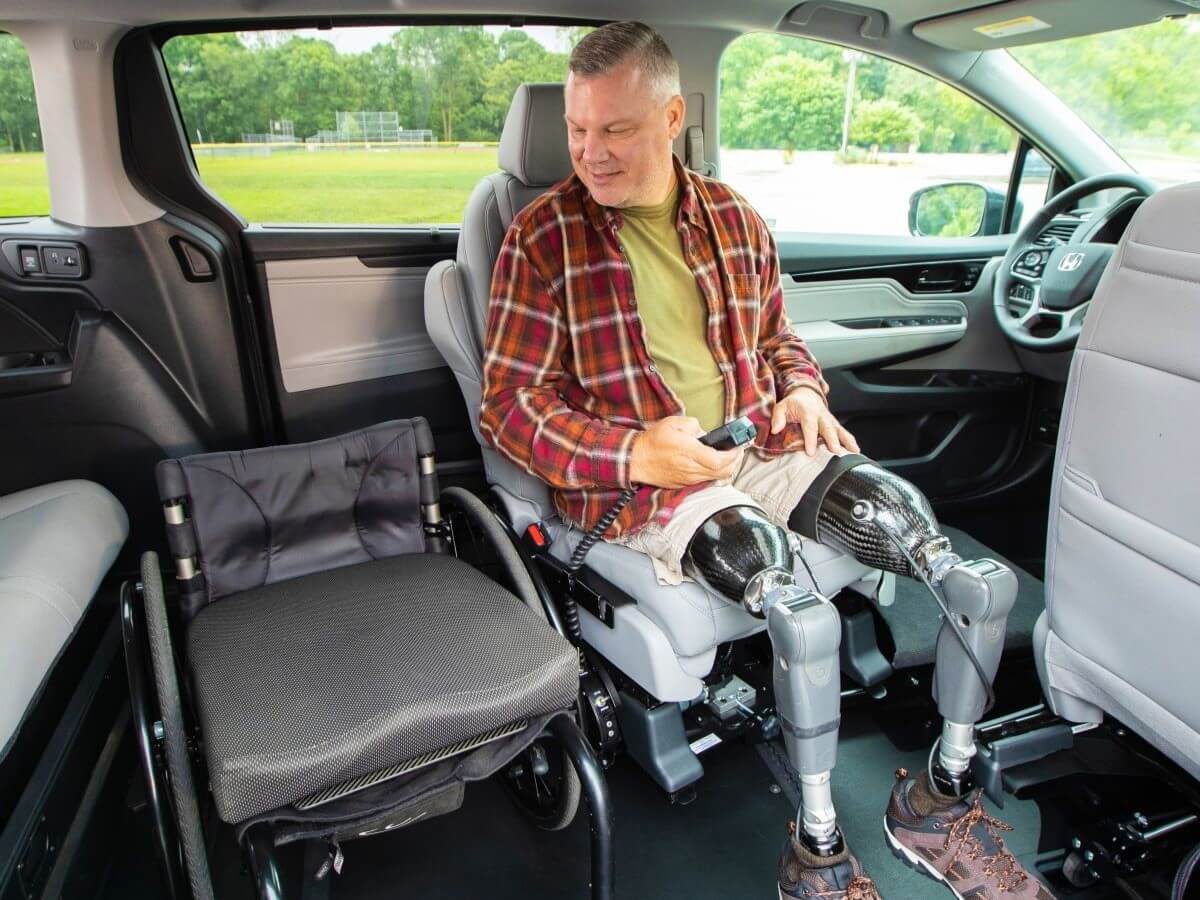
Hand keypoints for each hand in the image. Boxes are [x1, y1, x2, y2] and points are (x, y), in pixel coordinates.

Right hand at [629, 416, 743, 488]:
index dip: (734, 455)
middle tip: (737, 451)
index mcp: (689, 451)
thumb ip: (693, 425)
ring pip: (717, 478)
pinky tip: (713, 464)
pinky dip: (714, 474)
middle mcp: (691, 468)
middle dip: (735, 462)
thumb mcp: (672, 423)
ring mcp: (689, 479)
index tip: (738, 446)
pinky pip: (706, 481)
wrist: (636, 461)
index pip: (720, 459)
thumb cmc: (653, 441)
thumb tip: (704, 433)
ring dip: (726, 468)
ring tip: (727, 456)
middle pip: (724, 472)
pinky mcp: (685, 485)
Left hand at [770, 387, 859, 455]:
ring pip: (839, 429)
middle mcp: (820, 415)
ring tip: (853, 450)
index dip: (811, 439)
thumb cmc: (793, 403)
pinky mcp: (834, 423)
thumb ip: (778, 417)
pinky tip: (856, 449)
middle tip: (835, 450)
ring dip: (846, 439)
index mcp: (807, 411)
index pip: (809, 426)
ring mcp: (829, 419)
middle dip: (832, 439)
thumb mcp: (781, 406)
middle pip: (828, 427)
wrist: (806, 393)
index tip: (811, 452)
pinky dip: (850, 439)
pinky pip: (843, 431)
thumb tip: (775, 429)